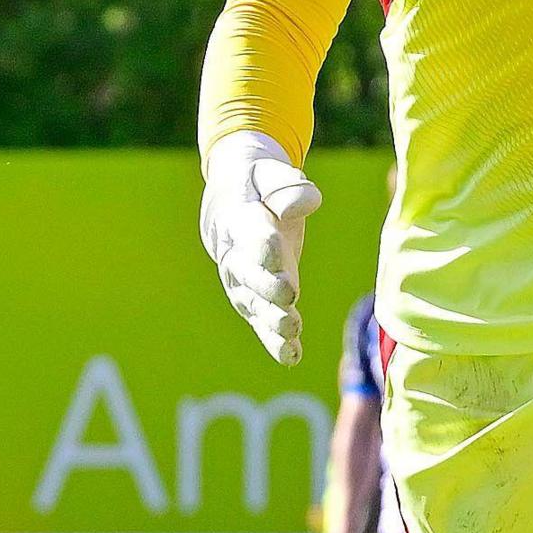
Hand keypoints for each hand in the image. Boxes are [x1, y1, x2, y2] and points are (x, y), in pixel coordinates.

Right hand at [200, 132, 320, 364]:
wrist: (229, 206)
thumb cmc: (259, 187)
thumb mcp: (273, 175)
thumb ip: (290, 188)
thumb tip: (302, 204)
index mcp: (238, 218)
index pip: (249, 232)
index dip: (263, 242)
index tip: (278, 248)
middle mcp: (235, 255)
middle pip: (247, 274)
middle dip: (266, 286)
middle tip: (288, 294)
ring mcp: (242, 282)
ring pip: (253, 304)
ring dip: (271, 319)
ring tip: (291, 331)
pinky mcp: (254, 301)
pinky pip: (261, 324)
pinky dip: (275, 343)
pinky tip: (292, 357)